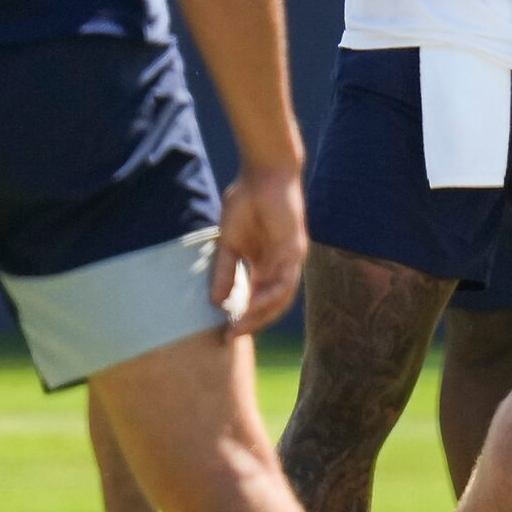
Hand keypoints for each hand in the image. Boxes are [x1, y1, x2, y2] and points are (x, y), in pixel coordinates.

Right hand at [214, 164, 306, 335]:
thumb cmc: (246, 203)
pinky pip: (287, 279)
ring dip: (261, 314)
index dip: (243, 319)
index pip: (257, 301)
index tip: (224, 334)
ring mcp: (290, 260)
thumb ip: (225, 272)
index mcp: (265, 267)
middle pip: (271, 306)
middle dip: (252, 323)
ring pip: (281, 298)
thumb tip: (215, 302)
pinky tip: (256, 303)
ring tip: (241, 325)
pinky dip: (273, 293)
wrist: (262, 175)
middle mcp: (280, 268)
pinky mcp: (296, 249)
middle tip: (231, 336)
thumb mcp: (228, 244)